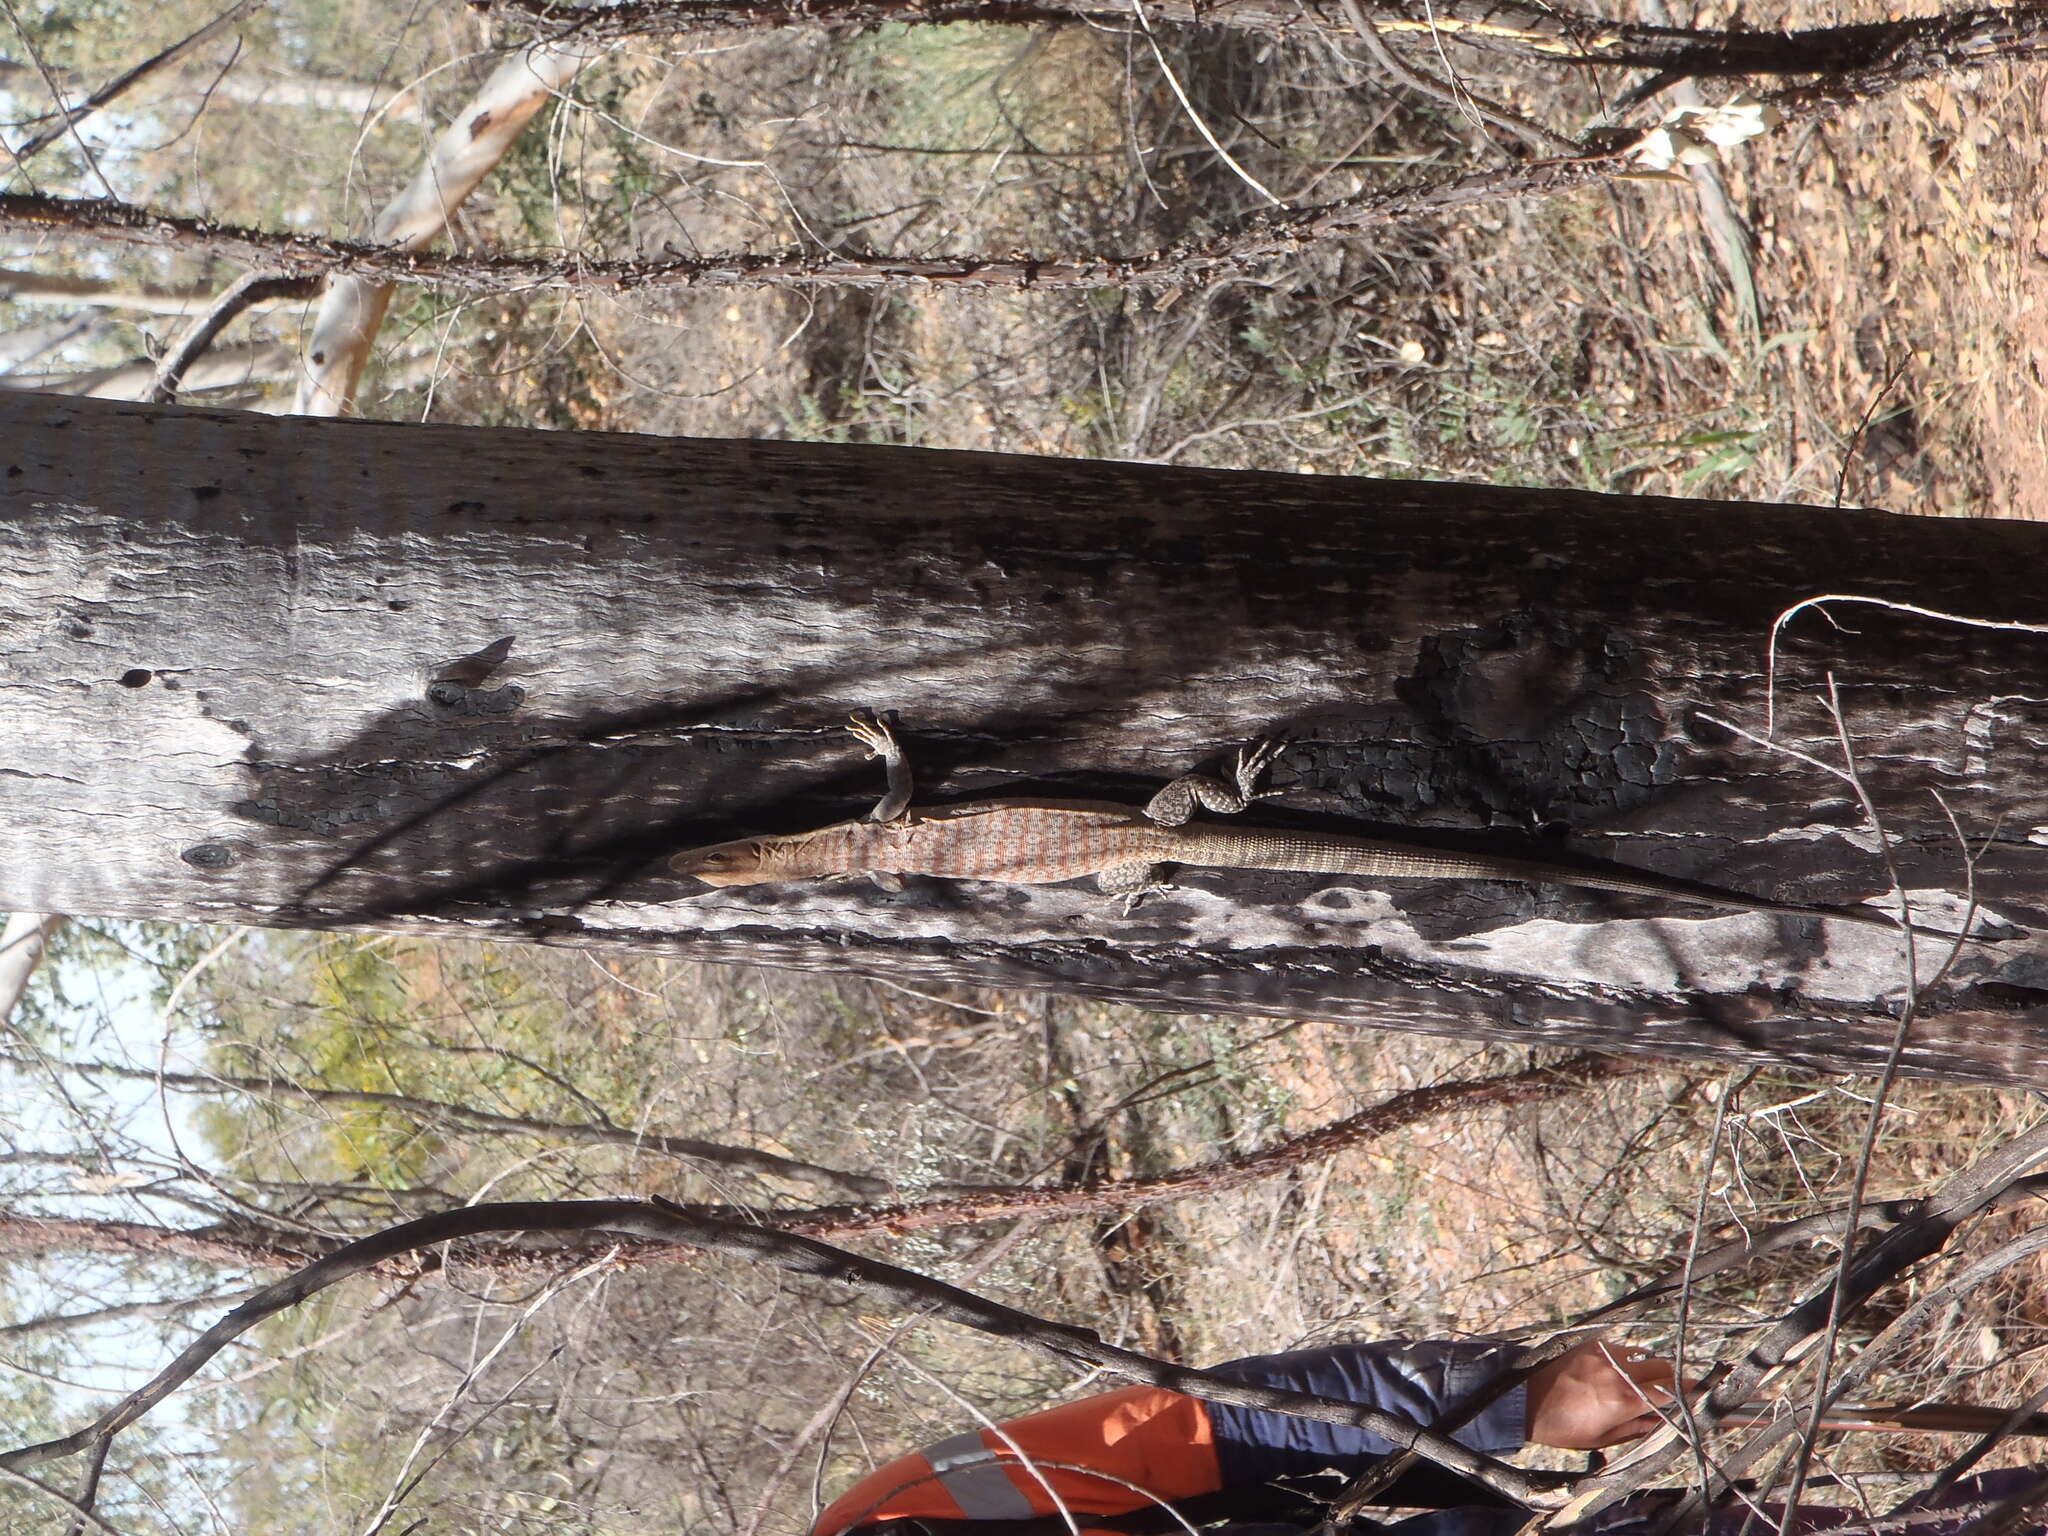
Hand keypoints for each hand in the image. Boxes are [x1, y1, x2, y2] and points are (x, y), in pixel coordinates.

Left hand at [1525, 1340, 1681, 1448]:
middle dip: (1672, 1380)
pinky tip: (1611, 1373)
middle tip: (1669, 1393)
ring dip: (1647, 1368)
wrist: (1523, 1399)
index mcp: (1626, 1399)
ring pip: (1643, 1355)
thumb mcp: (1605, 1437)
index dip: (1694, 1393)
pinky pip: (1620, 1348)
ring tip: (1634, 1385)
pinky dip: (1624, 1360)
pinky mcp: (1591, 1343)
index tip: (1707, 1394)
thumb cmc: (1562, 1426)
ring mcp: (1605, 1354)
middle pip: (1664, 1367)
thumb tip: (1666, 1422)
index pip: (1674, 1391)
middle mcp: (1620, 1371)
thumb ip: (1640, 1428)